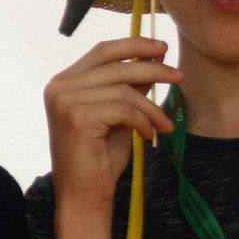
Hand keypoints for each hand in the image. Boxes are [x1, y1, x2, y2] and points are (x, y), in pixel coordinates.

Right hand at [44, 37, 179, 218]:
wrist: (84, 194)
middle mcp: (59, 87)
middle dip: (154, 69)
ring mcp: (65, 101)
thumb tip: (152, 60)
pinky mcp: (77, 117)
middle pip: (117, 65)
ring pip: (124, 88)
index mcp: (63, 82)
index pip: (102, 51)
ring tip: (164, 123)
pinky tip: (147, 135)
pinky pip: (125, 108)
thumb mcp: (117, 114)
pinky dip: (143, 120)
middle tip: (180, 77)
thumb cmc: (99, 157)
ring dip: (152, 106)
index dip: (135, 44)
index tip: (163, 49)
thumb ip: (127, 87)